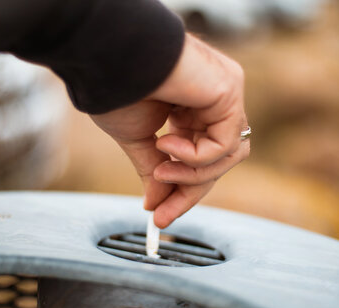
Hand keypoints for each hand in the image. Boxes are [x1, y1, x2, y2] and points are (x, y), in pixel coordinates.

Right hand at [90, 34, 248, 227]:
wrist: (109, 60)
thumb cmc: (118, 90)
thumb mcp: (136, 142)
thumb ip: (154, 171)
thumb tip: (156, 203)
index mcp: (189, 112)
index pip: (199, 158)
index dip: (181, 189)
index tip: (160, 215)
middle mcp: (212, 103)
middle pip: (218, 161)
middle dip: (189, 191)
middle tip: (161, 215)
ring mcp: (223, 94)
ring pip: (230, 155)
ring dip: (194, 174)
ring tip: (160, 168)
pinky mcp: (229, 90)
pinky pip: (225, 142)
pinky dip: (196, 155)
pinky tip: (167, 142)